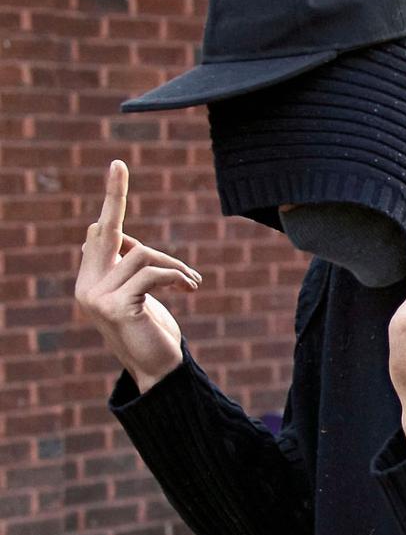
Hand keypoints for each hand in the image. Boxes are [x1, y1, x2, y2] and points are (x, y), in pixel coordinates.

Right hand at [75, 160, 201, 392]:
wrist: (158, 371)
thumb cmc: (153, 331)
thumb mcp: (138, 294)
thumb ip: (126, 266)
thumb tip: (107, 231)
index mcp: (90, 280)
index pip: (99, 234)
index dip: (112, 202)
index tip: (117, 167)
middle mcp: (85, 286)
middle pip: (106, 231)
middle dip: (114, 196)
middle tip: (117, 164)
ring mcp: (96, 298)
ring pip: (142, 254)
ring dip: (175, 265)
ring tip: (192, 281)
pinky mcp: (115, 307)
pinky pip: (151, 273)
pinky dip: (176, 276)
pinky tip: (190, 288)